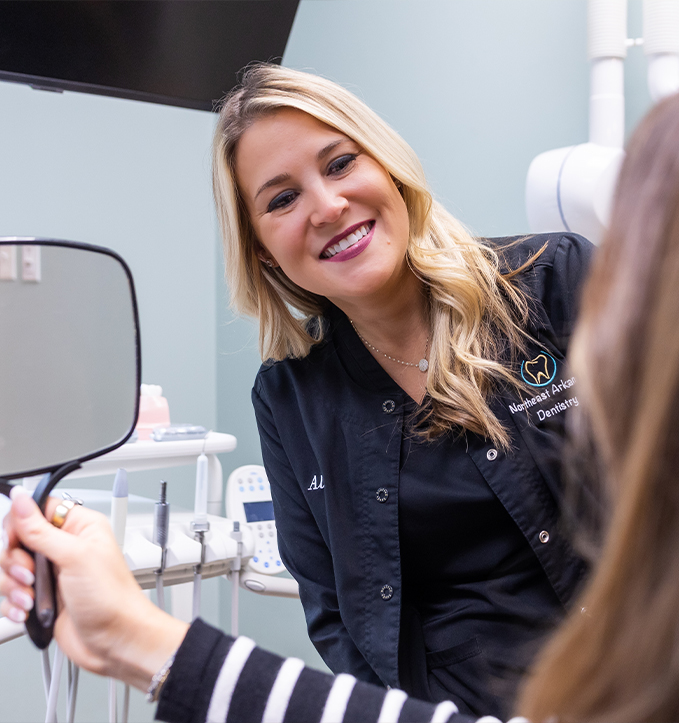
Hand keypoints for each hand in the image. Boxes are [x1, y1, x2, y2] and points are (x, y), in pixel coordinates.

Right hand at [0, 489, 188, 689]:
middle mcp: (64, 547)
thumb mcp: (74, 557)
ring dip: (14, 587)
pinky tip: (29, 611)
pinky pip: (12, 594)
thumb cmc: (112, 597)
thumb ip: (40, 530)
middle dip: (15, 562)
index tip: (17, 543)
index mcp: (79, 526)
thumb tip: (21, 498)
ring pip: (10, 569)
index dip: (19, 525)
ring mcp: (52, 573)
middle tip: (31, 576)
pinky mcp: (43, 597)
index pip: (35, 510)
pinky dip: (14, 604)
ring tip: (33, 599)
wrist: (116, 641)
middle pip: (17, 541)